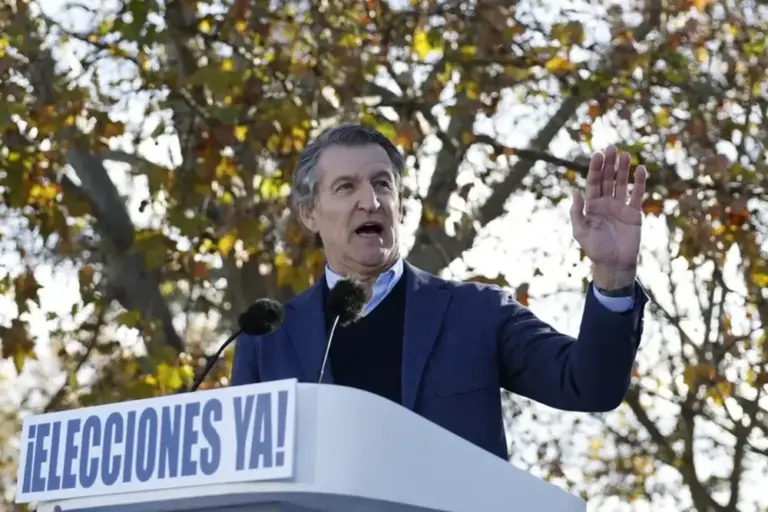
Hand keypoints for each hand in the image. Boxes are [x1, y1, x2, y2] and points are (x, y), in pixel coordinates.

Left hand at [570, 146, 646, 289]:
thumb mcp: (580, 232)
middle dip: (608, 163)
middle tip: (611, 147)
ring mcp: (620, 206)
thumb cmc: (595, 249)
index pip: (593, 182)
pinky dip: (639, 182)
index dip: (595, 168)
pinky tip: (640, 169)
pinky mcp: (634, 213)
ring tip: (624, 154)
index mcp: (591, 206)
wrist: (614, 264)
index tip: (597, 154)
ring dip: (623, 169)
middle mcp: (605, 203)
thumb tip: (575, 193)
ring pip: (621, 183)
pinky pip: (637, 194)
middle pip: (607, 178)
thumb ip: (576, 213)